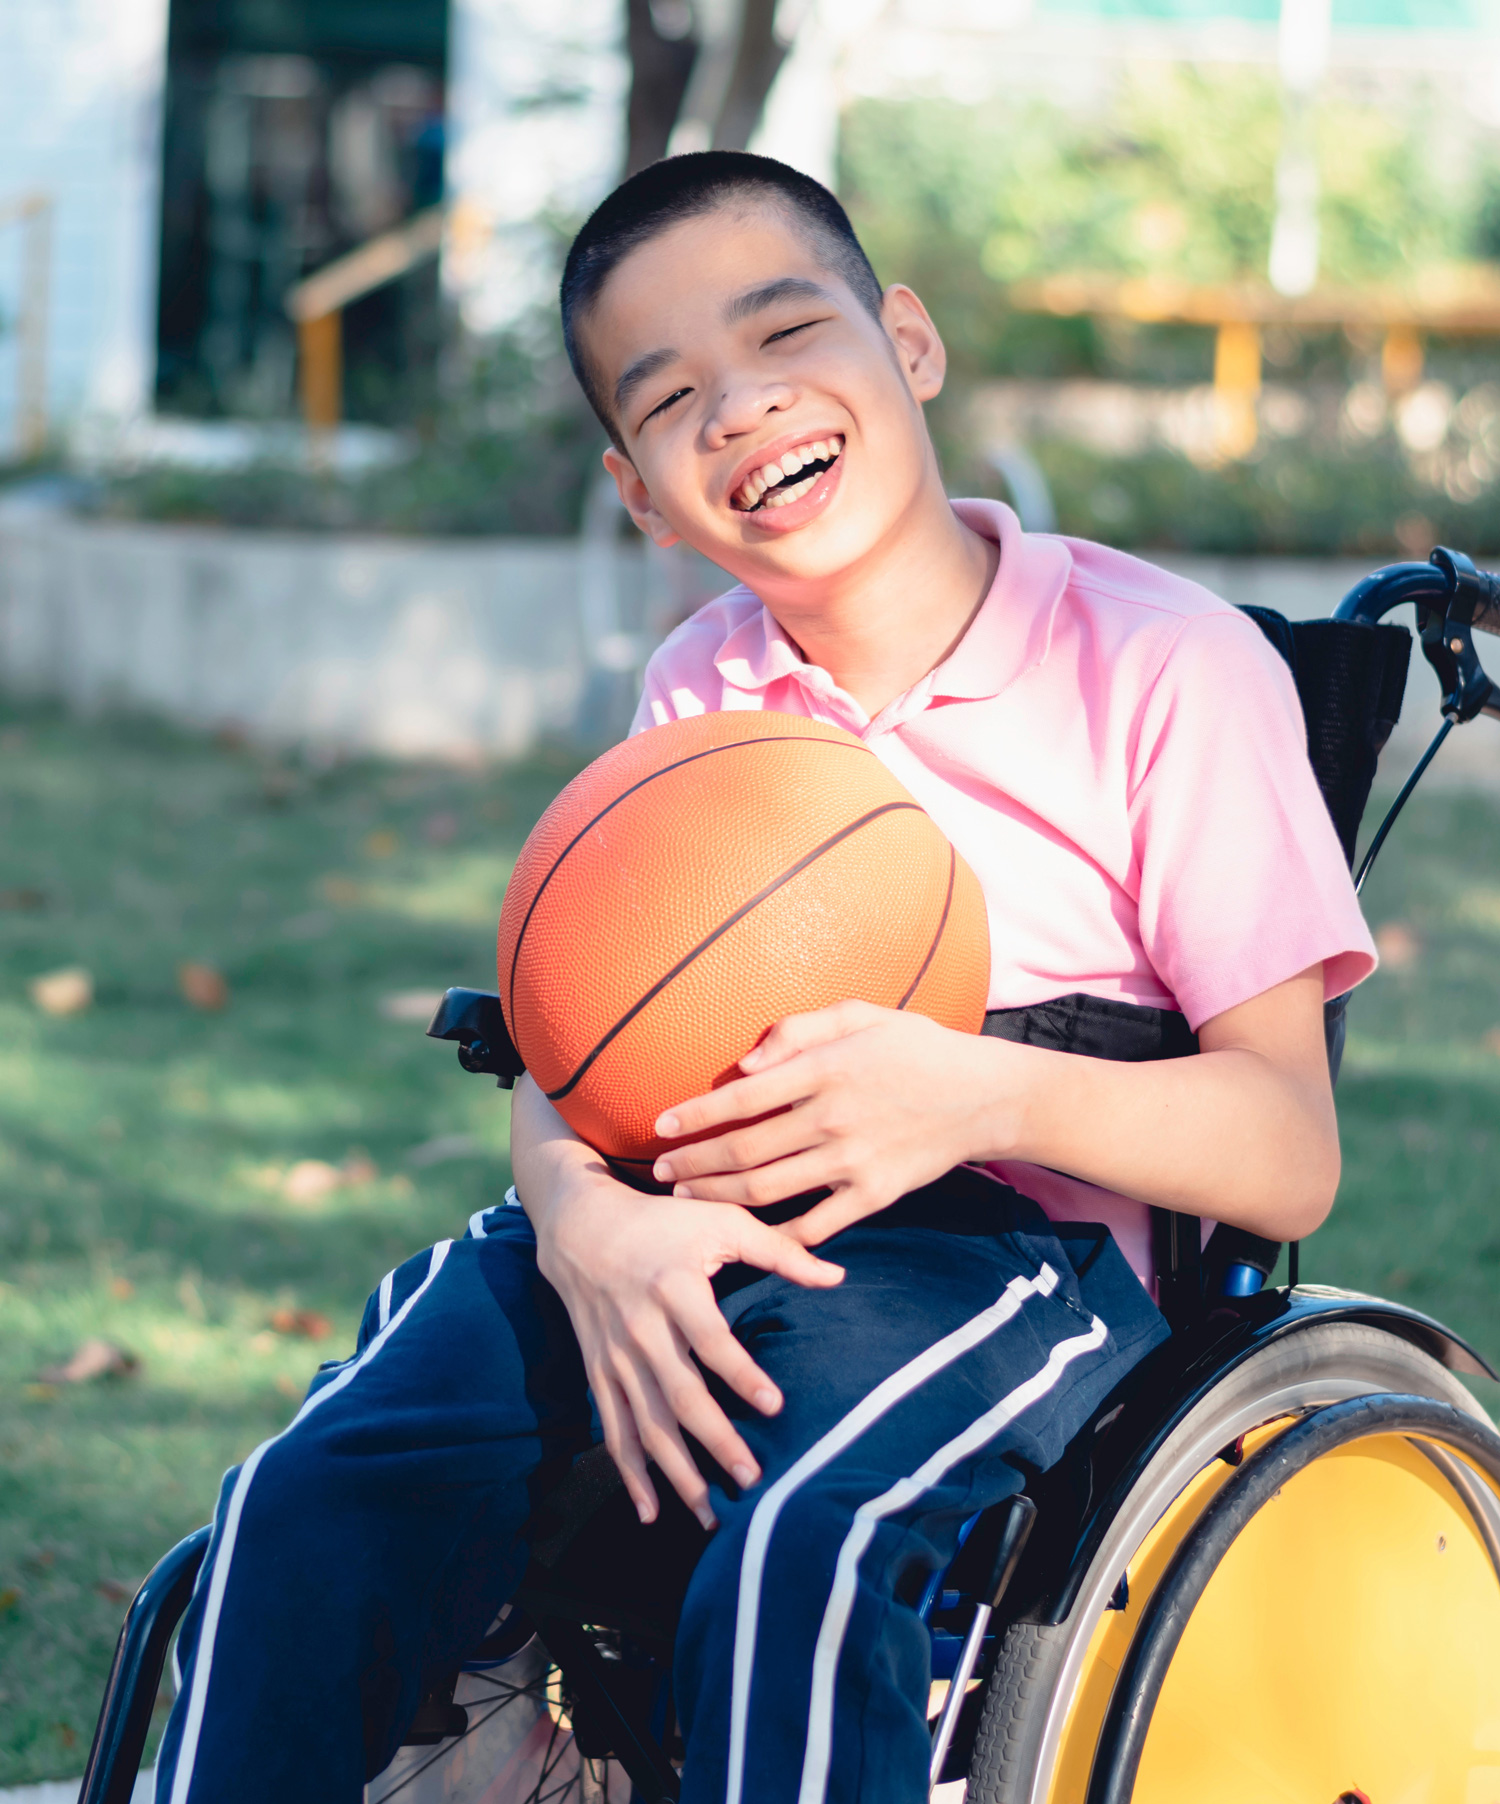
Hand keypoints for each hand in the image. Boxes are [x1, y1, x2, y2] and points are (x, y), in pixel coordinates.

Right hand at [527, 1138, 843, 1528]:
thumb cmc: (665, 1223)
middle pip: (678, 1394)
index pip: (711, 1340)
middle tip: (751, 1477)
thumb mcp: (720, 1221)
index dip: (741, 1374)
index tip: (775, 1407)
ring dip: (676, 1473)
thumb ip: (781, 1250)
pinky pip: (613, 1430)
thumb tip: (838, 1277)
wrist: (581, 1227)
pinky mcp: (599, 1372)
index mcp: (674, 1288)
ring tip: (710, 1514)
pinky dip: (629, 1472)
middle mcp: (641, 1328)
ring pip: (645, 1424)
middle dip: (713, 1440)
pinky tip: (651, 1511)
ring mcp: (615, 1356)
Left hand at [651, 1002, 1014, 1244]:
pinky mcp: (874, 1195)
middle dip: (693, 1164)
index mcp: (826, 1069)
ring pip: (767, 1189)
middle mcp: (833, 1117)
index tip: (661, 1125)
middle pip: (744, 1151)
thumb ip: (800, 1028)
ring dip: (718, 1196)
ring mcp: (853, 1161)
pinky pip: (815, 1225)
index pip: (743, 1096)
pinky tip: (746, 1233)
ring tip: (687, 1198)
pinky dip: (777, 1235)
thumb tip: (746, 1062)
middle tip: (659, 1173)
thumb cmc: (917, 1048)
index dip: (695, 1114)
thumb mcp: (862, 1014)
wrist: (985, 1097)